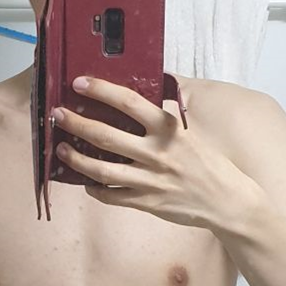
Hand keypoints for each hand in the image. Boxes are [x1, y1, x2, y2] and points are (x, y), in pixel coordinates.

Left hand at [52, 75, 242, 228]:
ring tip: (62, 149)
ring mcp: (150, 180)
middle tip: (58, 115)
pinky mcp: (147, 203)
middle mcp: (157, 153)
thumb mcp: (190, 133)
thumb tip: (138, 101)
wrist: (228, 202)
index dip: (101, 90)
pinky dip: (95, 188)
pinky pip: (112, 196)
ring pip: (102, 170)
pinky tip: (85, 182)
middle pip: (106, 135)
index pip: (128, 102)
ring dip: (77, 159)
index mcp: (168, 129)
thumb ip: (164, 119)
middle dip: (76, 124)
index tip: (79, 83)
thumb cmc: (210, 164)